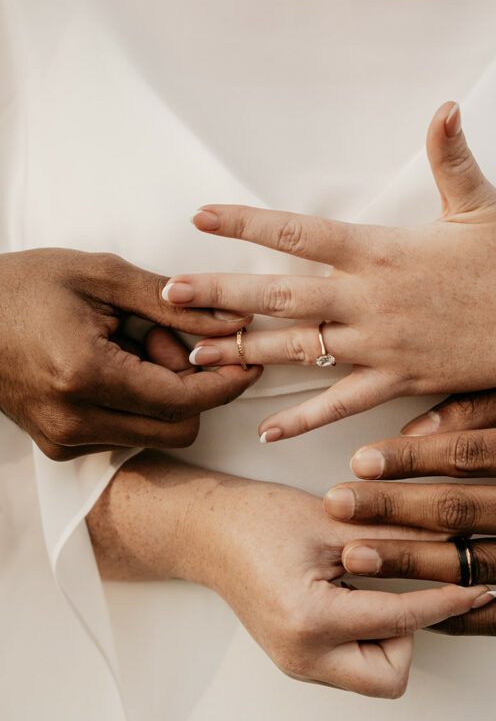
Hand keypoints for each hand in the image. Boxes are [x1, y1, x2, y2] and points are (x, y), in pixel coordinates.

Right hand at [0, 248, 259, 458]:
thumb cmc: (23, 285)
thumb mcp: (102, 276)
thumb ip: (176, 305)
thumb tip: (235, 323)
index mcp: (84, 375)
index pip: (184, 401)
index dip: (226, 381)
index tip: (248, 355)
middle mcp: (74, 421)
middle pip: (179, 429)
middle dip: (195, 387)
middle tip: (170, 339)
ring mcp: (64, 440)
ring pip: (156, 436)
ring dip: (167, 396)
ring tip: (136, 346)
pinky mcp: (60, 445)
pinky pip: (126, 435)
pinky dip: (140, 405)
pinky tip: (117, 364)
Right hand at [88, 455, 494, 696]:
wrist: (203, 531)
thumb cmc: (259, 518)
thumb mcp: (333, 519)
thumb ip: (396, 535)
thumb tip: (456, 538)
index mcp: (311, 621)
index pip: (403, 619)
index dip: (448, 599)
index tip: (481, 585)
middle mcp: (303, 657)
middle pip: (391, 676)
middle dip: (408, 634)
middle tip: (395, 584)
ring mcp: (297, 665)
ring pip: (372, 675)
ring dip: (387, 635)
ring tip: (365, 581)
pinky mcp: (296, 660)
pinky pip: (351, 663)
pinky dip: (367, 634)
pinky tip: (354, 592)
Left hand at [163, 102, 495, 439]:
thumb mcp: (482, 203)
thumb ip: (451, 156)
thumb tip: (446, 105)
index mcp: (381, 249)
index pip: (298, 231)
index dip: (245, 221)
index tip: (200, 215)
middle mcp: (370, 298)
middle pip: (278, 295)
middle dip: (219, 293)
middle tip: (169, 294)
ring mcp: (381, 343)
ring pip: (298, 349)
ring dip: (244, 350)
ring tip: (196, 353)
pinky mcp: (400, 379)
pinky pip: (342, 402)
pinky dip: (304, 417)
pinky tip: (268, 425)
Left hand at [321, 389, 495, 634]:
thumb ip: (475, 408)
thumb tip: (409, 435)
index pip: (466, 455)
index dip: (408, 461)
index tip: (359, 462)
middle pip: (460, 513)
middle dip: (390, 511)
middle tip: (338, 508)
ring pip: (471, 566)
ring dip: (406, 563)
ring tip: (355, 555)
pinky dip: (452, 614)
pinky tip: (408, 604)